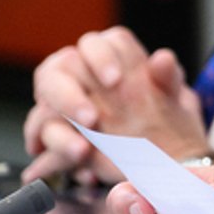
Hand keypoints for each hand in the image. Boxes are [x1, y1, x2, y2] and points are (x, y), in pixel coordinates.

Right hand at [23, 26, 210, 183]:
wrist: (159, 149)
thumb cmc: (162, 112)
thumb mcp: (171, 96)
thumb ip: (167, 77)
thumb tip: (164, 59)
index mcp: (103, 56)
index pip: (93, 44)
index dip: (100, 58)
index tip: (115, 80)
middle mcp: (74, 76)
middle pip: (53, 74)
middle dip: (69, 97)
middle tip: (91, 119)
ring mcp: (59, 106)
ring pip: (41, 112)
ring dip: (59, 134)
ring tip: (82, 152)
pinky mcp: (54, 134)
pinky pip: (44, 145)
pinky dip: (56, 157)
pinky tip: (78, 169)